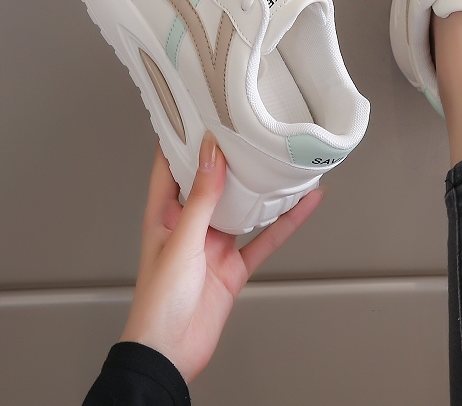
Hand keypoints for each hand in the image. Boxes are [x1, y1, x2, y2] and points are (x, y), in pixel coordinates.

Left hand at [120, 132, 323, 381]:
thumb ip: (200, 198)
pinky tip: (303, 206)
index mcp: (163, 214)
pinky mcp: (234, 266)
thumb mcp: (181, 241)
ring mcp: (214, 244)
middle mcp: (189, 224)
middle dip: (229, 156)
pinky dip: (286, 222)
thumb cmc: (158, 303)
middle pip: (211, 181)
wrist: (170, 354)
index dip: (181, 136)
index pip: (169, 165)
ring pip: (243, 206)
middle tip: (248, 126)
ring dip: (261, 188)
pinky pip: (264, 238)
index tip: (198, 109)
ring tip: (281, 160)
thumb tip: (210, 153)